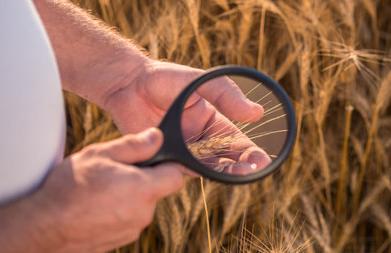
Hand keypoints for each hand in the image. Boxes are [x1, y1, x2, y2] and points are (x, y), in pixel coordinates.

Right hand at [0, 128, 183, 252]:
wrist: (42, 227)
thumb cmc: (70, 186)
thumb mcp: (101, 154)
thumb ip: (135, 145)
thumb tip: (158, 137)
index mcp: (144, 189)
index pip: (176, 176)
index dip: (167, 164)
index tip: (151, 158)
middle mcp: (144, 213)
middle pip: (158, 190)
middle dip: (144, 178)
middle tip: (117, 171)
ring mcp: (133, 229)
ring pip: (142, 205)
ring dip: (130, 195)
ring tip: (102, 189)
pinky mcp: (121, 240)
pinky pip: (129, 218)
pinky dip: (120, 210)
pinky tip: (97, 205)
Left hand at [104, 60, 270, 173]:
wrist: (127, 84)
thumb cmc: (164, 79)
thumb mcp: (199, 81)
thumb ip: (226, 96)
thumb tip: (257, 113)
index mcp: (212, 122)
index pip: (236, 142)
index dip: (251, 152)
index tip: (263, 160)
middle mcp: (199, 140)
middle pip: (226, 158)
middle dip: (242, 166)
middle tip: (256, 170)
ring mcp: (182, 150)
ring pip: (207, 168)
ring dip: (224, 172)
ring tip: (241, 174)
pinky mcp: (164, 156)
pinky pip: (182, 169)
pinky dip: (196, 173)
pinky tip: (208, 174)